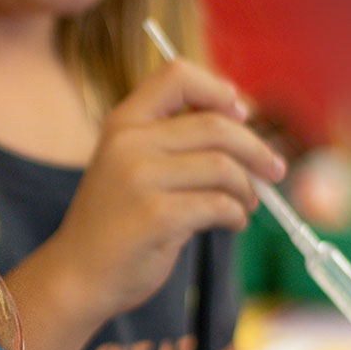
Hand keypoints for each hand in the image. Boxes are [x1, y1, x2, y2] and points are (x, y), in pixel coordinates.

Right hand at [43, 59, 284, 328]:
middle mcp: (128, 143)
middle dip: (256, 149)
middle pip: (216, 126)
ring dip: (247, 190)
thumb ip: (170, 140)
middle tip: (273, 170)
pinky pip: (220, 205)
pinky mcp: (157, 216)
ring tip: (245, 206)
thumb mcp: (128, 164)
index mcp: (122, 124)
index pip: (177, 76)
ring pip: (224, 168)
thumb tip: (241, 120)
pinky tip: (231, 223)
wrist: (77, 273)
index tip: (241, 114)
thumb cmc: (114, 220)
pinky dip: (237, 215)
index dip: (218, 90)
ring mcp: (140, 179)